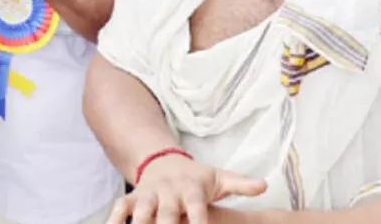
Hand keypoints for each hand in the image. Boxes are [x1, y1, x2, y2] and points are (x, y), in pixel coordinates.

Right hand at [107, 153, 265, 223]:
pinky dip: (115, 220)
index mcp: (191, 188)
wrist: (164, 162)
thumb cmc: (197, 179)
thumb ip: (240, 183)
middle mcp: (168, 191)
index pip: (197, 208)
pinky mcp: (132, 197)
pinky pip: (120, 208)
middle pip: (167, 213)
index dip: (198, 221)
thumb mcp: (218, 178)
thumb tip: (265, 184)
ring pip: (141, 211)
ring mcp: (148, 194)